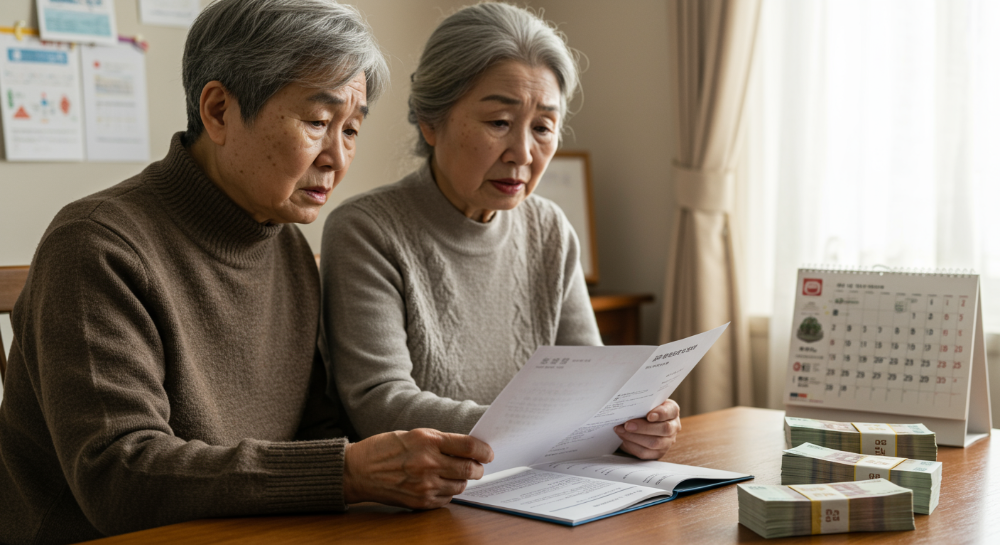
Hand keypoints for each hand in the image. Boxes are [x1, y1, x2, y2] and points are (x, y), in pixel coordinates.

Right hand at [343, 428, 493, 508]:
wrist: (357, 471)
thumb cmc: (384, 448)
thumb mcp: (414, 434)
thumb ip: (441, 441)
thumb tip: (468, 448)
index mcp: (427, 441)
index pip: (469, 447)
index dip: (484, 450)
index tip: (488, 453)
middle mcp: (428, 463)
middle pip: (470, 469)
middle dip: (478, 468)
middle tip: (478, 466)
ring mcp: (424, 485)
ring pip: (460, 486)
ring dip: (462, 480)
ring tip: (454, 474)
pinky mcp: (420, 502)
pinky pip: (446, 500)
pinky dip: (448, 492)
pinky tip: (439, 484)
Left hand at [614, 399, 680, 458]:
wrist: (642, 422)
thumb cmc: (645, 409)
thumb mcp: (646, 403)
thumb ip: (642, 403)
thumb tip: (627, 406)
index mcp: (672, 411)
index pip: (670, 412)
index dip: (661, 414)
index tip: (649, 415)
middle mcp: (673, 427)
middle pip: (664, 429)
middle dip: (643, 427)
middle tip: (627, 425)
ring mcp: (667, 442)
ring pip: (654, 443)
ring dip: (634, 437)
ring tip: (620, 430)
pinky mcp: (658, 453)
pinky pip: (645, 453)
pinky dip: (632, 445)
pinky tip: (623, 438)